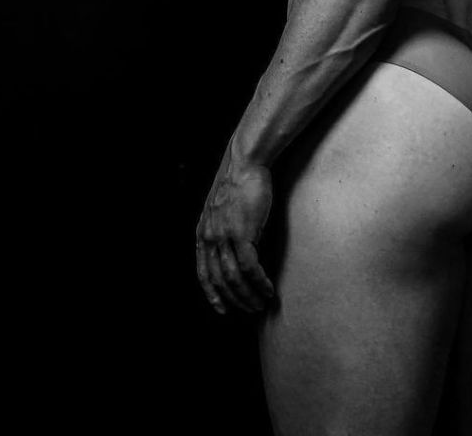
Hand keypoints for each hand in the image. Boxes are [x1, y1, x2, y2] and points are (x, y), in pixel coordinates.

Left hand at [196, 144, 274, 314]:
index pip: (204, 274)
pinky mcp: (242, 233)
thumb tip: (236, 250)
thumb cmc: (239, 182)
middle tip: (250, 310)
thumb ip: (224, 230)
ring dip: (248, 296)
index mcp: (203, 233)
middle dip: (234, 300)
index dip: (212, 295)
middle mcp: (209, 238)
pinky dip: (259, 282)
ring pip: (234, 278)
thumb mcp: (222, 209)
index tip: (223, 309)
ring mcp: (224, 237)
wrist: (245, 162)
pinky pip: (249, 268)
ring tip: (262, 304)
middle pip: (219, 281)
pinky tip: (268, 289)